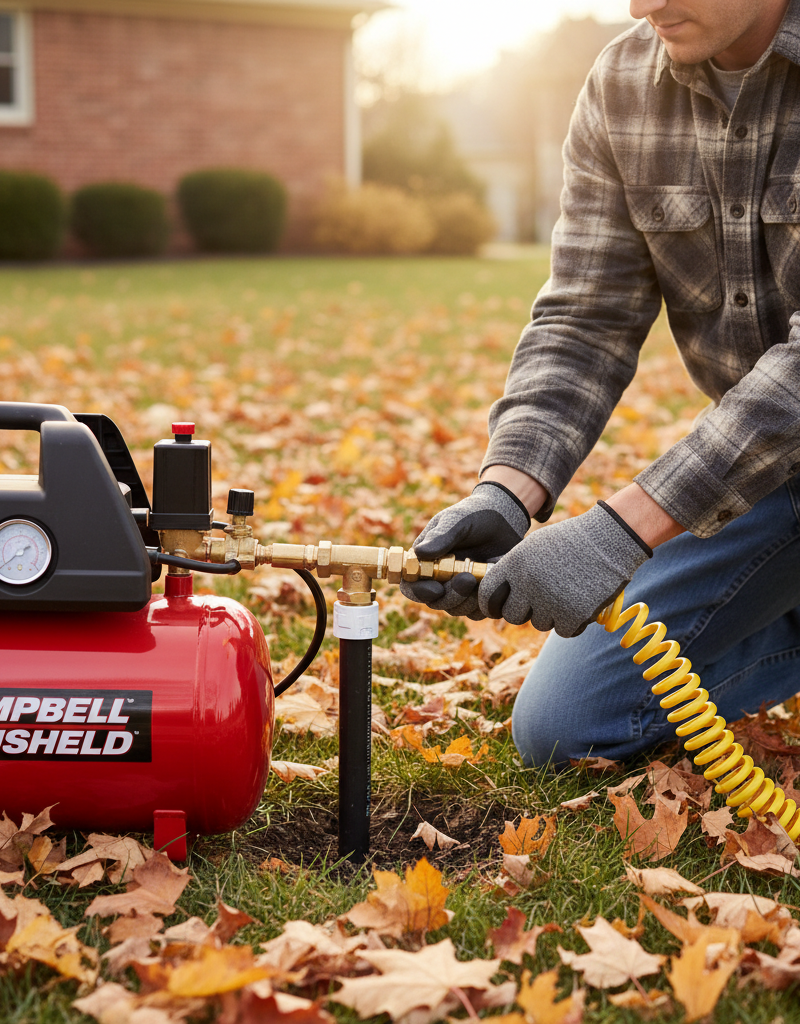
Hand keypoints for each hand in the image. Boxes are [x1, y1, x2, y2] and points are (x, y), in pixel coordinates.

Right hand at [400, 481, 530, 618]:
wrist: (504, 519)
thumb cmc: (474, 515)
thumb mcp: (456, 520)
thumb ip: (440, 536)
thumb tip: (420, 553)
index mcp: (424, 562)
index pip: (411, 586)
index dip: (419, 592)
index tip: (435, 589)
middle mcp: (439, 580)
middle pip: (435, 602)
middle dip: (450, 596)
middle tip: (467, 579)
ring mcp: (460, 590)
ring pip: (457, 609)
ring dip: (468, 599)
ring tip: (481, 577)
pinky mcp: (480, 596)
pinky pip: (479, 611)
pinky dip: (485, 601)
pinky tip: (493, 581)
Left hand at [477, 503, 651, 636]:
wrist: (609, 539)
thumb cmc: (570, 542)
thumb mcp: (534, 547)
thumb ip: (513, 569)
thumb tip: (496, 595)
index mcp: (515, 564)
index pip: (487, 594)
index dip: (491, 604)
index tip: (497, 607)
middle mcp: (528, 583)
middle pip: (512, 615)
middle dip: (524, 611)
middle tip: (541, 600)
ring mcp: (551, 600)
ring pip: (539, 623)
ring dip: (552, 614)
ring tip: (567, 592)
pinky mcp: (573, 615)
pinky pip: (563, 631)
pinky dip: (572, 622)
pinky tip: (581, 602)